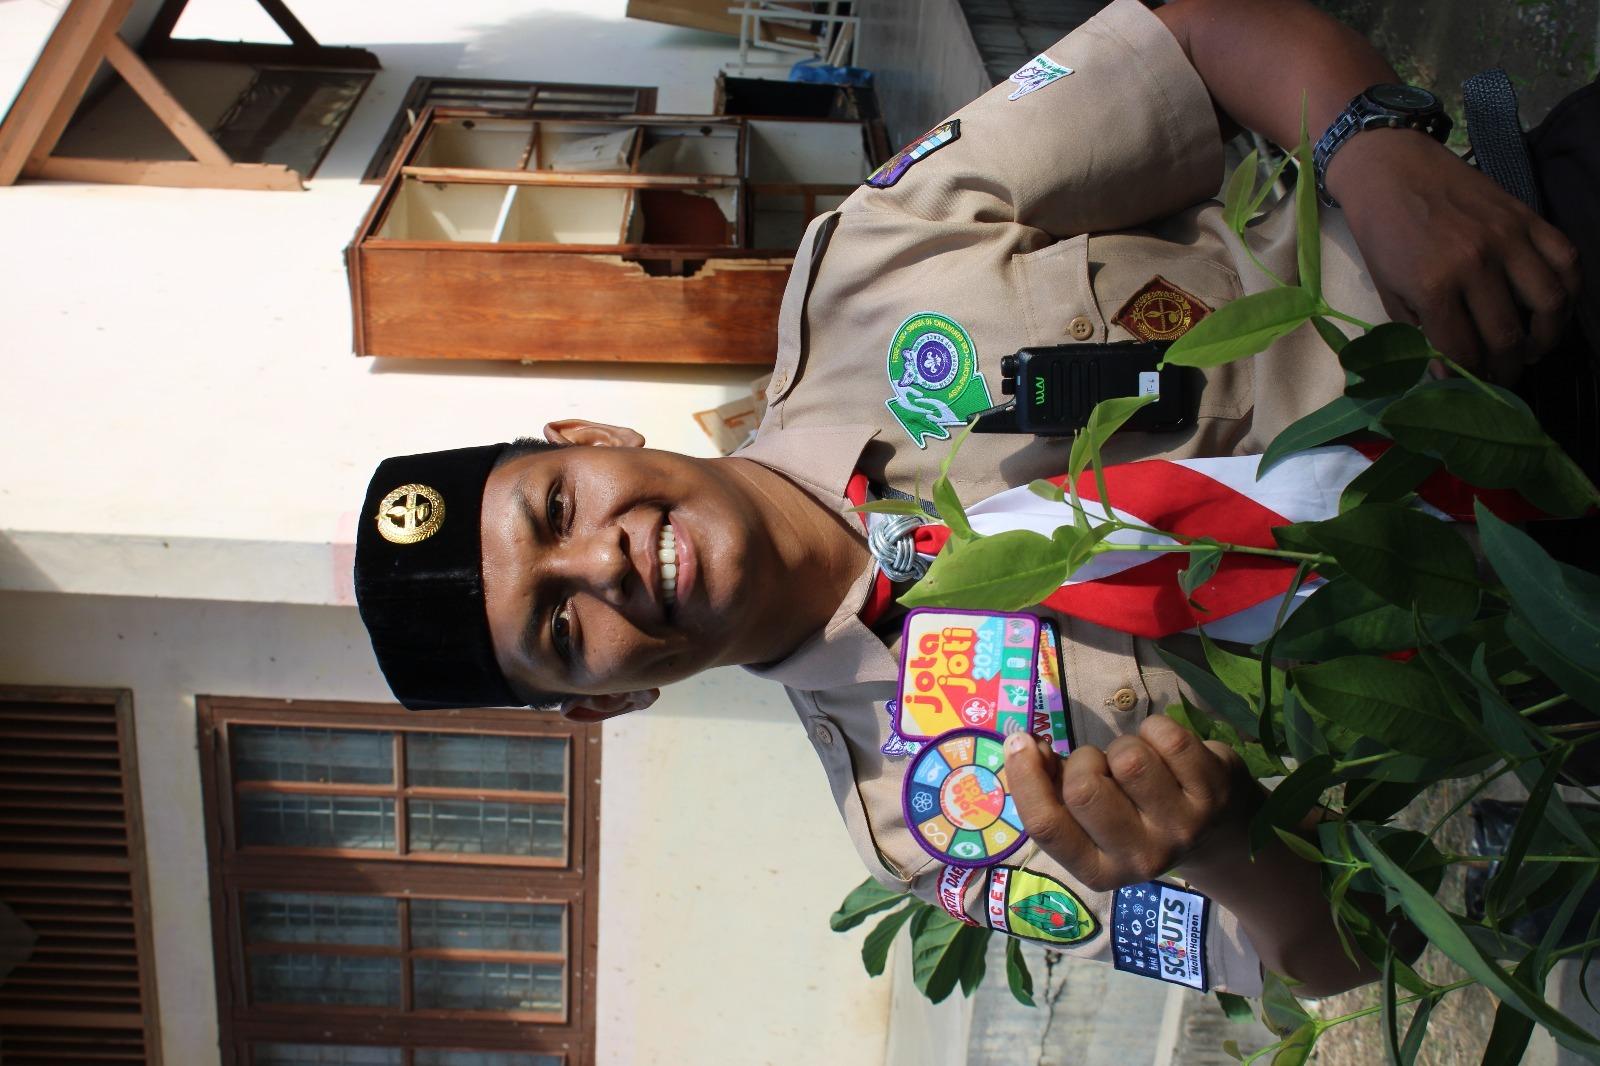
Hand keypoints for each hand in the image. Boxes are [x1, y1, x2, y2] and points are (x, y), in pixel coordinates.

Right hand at [1003, 716, 1249, 890]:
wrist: (1222, 836)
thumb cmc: (1137, 819)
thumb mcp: (1092, 823)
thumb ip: (1054, 792)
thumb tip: (1024, 745)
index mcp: (1100, 871)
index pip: (1047, 827)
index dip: (1025, 777)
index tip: (1019, 741)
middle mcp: (1142, 859)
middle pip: (1084, 789)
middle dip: (1084, 760)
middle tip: (1101, 766)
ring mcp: (1182, 827)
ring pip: (1127, 759)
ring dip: (1124, 745)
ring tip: (1138, 762)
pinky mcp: (1213, 793)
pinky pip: (1167, 737)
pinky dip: (1157, 729)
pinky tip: (1166, 750)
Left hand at [1327, 129, 1580, 383]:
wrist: (1391, 168)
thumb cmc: (1382, 233)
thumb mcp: (1388, 290)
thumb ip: (1419, 333)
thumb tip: (1447, 373)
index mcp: (1435, 285)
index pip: (1465, 350)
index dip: (1470, 376)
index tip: (1473, 384)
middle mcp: (1477, 263)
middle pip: (1509, 334)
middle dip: (1508, 367)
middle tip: (1503, 375)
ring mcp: (1508, 238)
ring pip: (1550, 302)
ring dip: (1547, 336)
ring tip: (1532, 349)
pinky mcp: (1527, 216)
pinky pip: (1567, 259)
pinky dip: (1570, 290)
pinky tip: (1554, 309)